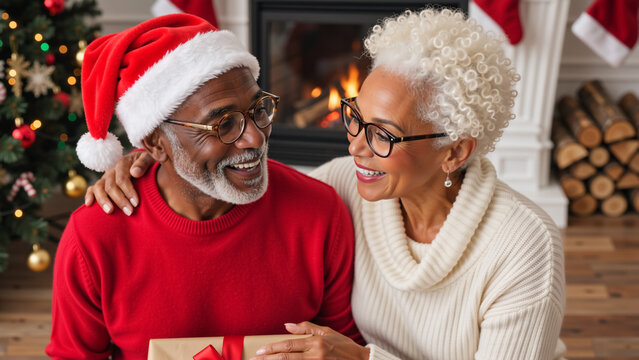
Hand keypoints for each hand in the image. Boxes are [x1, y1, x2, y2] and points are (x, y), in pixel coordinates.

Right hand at [84, 150, 153, 214]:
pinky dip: (89, 195)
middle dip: (120, 200)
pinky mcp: (102, 183)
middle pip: (110, 186)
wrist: (143, 162)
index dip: (128, 191)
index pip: (122, 178)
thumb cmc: (147, 163)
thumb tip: (135, 173)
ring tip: (110, 211)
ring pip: (99, 188)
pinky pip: (92, 189)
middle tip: (129, 212)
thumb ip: (143, 164)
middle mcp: (112, 170)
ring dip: (103, 201)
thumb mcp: (149, 158)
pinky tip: (89, 204)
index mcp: (123, 162)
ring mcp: (105, 177)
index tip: (136, 203)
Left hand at [251, 322, 369, 359]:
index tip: (260, 351)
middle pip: (287, 357)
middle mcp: (316, 355)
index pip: (289, 344)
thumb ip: (306, 328)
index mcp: (316, 342)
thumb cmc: (343, 346)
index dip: (273, 348)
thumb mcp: (326, 332)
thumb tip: (287, 325)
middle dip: (269, 359)